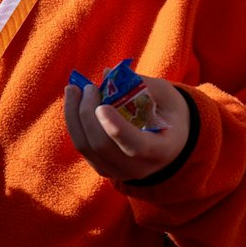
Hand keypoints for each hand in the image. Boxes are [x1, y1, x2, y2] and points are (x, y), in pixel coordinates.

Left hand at [63, 75, 190, 181]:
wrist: (173, 142)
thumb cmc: (170, 113)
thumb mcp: (166, 95)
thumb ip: (141, 84)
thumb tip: (106, 74)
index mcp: (161, 151)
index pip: (135, 146)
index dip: (116, 128)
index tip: (102, 106)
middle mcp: (139, 168)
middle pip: (102, 145)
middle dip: (88, 113)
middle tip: (88, 87)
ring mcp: (118, 172)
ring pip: (86, 147)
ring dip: (74, 116)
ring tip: (73, 90)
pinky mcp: (103, 168)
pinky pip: (82, 147)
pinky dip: (75, 124)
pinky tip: (75, 104)